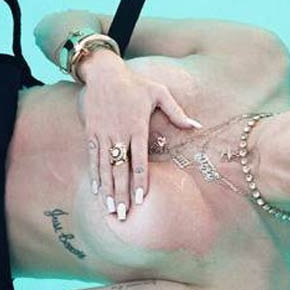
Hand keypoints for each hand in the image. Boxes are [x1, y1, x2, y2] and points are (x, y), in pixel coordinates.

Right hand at [78, 50, 201, 220]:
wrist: (103, 73)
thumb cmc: (135, 84)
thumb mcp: (159, 93)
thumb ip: (177, 112)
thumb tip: (197, 126)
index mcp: (137, 128)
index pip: (139, 161)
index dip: (139, 182)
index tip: (140, 199)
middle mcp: (119, 135)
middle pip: (120, 170)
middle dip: (121, 194)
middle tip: (123, 215)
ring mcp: (103, 135)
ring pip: (104, 168)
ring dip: (107, 190)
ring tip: (110, 209)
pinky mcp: (92, 133)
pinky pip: (92, 159)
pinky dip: (95, 175)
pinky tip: (97, 191)